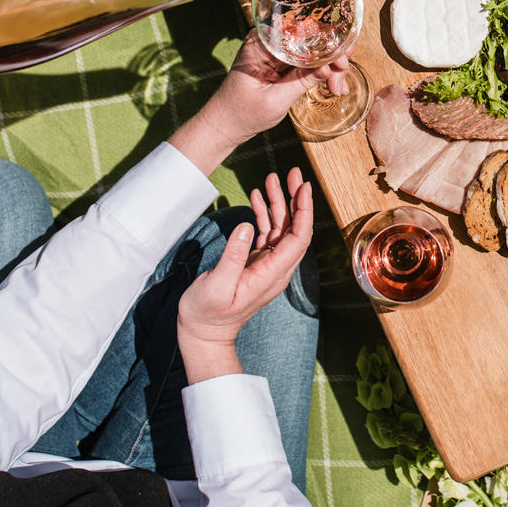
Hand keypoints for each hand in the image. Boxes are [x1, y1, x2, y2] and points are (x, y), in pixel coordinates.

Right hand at [177, 167, 314, 379]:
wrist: (204, 333)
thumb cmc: (207, 314)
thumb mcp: (215, 285)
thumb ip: (233, 256)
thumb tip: (247, 225)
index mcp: (272, 274)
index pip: (298, 238)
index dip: (303, 211)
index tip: (303, 187)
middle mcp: (275, 269)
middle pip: (294, 229)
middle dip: (295, 199)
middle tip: (291, 173)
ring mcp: (266, 265)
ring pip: (280, 228)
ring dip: (278, 203)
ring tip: (272, 178)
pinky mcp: (255, 263)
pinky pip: (266, 234)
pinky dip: (264, 214)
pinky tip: (257, 198)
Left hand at [204, 32, 349, 143]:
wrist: (225, 125)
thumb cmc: (242, 113)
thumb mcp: (275, 100)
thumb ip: (302, 81)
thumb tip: (329, 66)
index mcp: (262, 43)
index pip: (302, 34)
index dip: (326, 46)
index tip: (341, 63)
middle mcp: (269, 41)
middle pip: (311, 39)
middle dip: (331, 59)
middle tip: (340, 80)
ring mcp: (275, 50)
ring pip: (313, 50)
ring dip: (329, 67)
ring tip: (337, 88)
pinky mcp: (280, 61)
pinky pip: (306, 60)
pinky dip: (320, 71)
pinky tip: (331, 84)